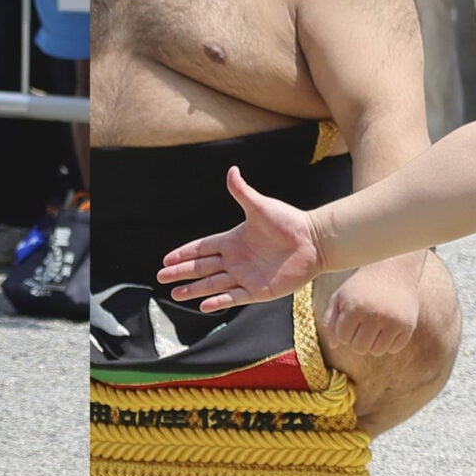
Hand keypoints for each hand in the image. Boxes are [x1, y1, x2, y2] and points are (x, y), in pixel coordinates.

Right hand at [159, 166, 322, 312]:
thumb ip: (242, 192)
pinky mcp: (258, 291)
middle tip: (161, 277)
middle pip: (202, 268)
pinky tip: (203, 305)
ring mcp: (246, 276)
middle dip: (181, 272)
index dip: (184, 253)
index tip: (166, 259)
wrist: (314, 241)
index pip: (202, 247)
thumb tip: (232, 170)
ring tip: (175, 294)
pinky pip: (233, 298)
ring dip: (194, 289)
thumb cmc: (289, 222)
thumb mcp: (260, 206)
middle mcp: (236, 260)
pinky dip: (218, 302)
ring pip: (213, 284)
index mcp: (233, 240)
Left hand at [320, 260, 421, 356]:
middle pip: (359, 348)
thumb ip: (330, 321)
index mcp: (354, 308)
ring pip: (376, 352)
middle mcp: (374, 315)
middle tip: (362, 324)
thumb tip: (334, 346)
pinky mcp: (408, 326)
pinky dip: (388, 342)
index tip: (350, 319)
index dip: (344, 331)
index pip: (343, 338)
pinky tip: (387, 326)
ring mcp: (393, 321)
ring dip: (373, 343)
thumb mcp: (340, 297)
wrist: (392, 269)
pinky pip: (393, 349)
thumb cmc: (361, 286)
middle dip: (357, 339)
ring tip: (374, 326)